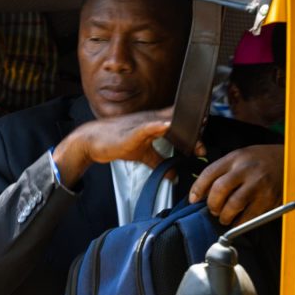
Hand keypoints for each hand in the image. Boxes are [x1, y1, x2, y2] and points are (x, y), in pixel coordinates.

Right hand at [53, 109, 204, 185]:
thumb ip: (159, 162)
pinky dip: (158, 126)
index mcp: (154, 124)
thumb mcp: (143, 155)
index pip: (179, 122)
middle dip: (193, 127)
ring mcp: (141, 123)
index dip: (193, 129)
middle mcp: (150, 120)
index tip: (202, 144)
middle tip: (203, 143)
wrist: (92, 140)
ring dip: (182, 124)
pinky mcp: (131, 131)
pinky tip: (167, 126)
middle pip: (178, 119)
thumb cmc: (116, 142)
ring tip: (196, 129)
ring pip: (166, 120)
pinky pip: (147, 127)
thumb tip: (173, 174)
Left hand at [189, 144, 283, 224]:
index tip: (193, 199)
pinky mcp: (270, 199)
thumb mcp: (240, 156)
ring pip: (234, 205)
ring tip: (225, 216)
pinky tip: (239, 220)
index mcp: (236, 158)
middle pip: (220, 190)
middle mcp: (247, 170)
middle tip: (214, 209)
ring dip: (225, 216)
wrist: (290, 159)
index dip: (197, 189)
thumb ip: (222, 171)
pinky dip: (241, 222)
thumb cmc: (261, 159)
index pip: (209, 173)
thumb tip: (201, 193)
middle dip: (212, 204)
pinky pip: (250, 216)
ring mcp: (260, 185)